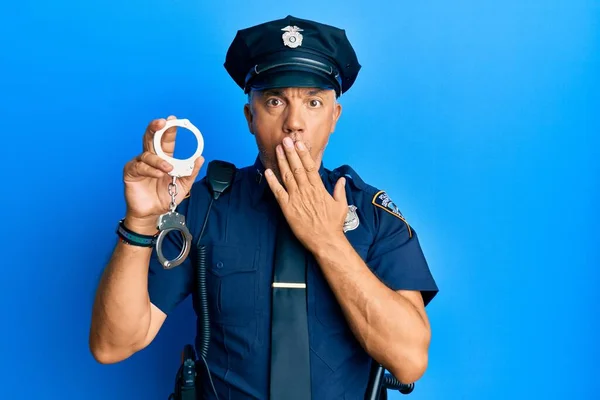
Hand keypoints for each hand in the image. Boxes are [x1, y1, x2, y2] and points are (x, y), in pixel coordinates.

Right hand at [122, 116, 203, 232]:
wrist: (152, 214)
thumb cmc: (165, 197)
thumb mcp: (183, 185)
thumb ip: (191, 172)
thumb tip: (200, 158)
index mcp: (164, 158)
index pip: (166, 139)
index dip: (169, 129)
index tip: (173, 120)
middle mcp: (151, 157)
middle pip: (151, 138)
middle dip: (156, 128)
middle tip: (162, 123)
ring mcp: (139, 164)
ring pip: (147, 153)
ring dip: (159, 159)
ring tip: (168, 168)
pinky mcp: (131, 172)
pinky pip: (140, 166)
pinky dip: (150, 169)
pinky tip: (158, 174)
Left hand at [264, 137, 347, 251]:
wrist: (325, 240)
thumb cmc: (333, 225)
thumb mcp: (341, 205)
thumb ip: (340, 191)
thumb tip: (342, 180)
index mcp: (319, 188)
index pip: (310, 166)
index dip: (304, 154)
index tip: (299, 143)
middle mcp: (306, 190)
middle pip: (297, 167)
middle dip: (291, 152)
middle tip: (286, 140)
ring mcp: (296, 198)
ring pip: (287, 176)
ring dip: (282, 162)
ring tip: (278, 149)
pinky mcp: (287, 208)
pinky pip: (278, 192)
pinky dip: (272, 181)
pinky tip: (267, 172)